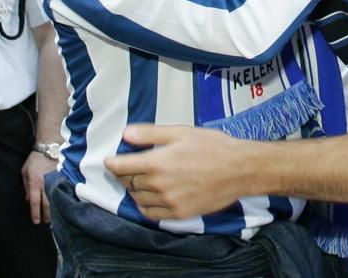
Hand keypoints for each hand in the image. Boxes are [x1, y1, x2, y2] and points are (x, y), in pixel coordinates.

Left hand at [21, 151, 55, 223]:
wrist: (49, 147)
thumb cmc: (35, 160)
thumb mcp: (25, 171)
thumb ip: (26, 186)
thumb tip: (28, 200)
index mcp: (35, 182)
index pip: (35, 201)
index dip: (35, 213)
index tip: (36, 222)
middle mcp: (45, 183)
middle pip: (47, 203)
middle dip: (47, 214)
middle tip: (46, 222)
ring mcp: (55, 180)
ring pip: (55, 198)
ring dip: (54, 209)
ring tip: (54, 217)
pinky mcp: (62, 178)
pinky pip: (62, 190)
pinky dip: (62, 198)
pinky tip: (63, 205)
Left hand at [106, 124, 248, 219]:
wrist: (238, 169)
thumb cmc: (211, 146)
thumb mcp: (180, 133)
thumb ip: (149, 134)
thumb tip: (125, 134)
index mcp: (157, 162)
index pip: (121, 167)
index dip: (111, 163)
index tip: (109, 161)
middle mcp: (159, 185)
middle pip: (128, 183)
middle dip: (123, 174)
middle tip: (124, 168)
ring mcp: (169, 202)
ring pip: (138, 199)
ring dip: (133, 190)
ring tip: (137, 181)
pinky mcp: (179, 214)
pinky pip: (152, 214)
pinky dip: (144, 206)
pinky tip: (148, 199)